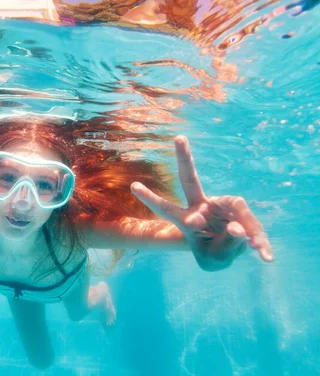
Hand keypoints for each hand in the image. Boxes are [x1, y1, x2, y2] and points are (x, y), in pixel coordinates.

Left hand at [130, 136, 272, 269]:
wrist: (232, 252)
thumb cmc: (214, 254)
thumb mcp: (215, 260)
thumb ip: (225, 245)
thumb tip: (237, 227)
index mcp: (185, 219)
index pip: (166, 208)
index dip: (151, 198)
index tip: (133, 187)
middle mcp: (201, 206)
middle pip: (190, 179)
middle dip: (184, 159)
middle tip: (179, 138)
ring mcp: (220, 205)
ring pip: (234, 211)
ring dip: (243, 229)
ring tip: (248, 243)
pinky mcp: (238, 209)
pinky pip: (251, 225)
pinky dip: (259, 241)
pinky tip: (265, 255)